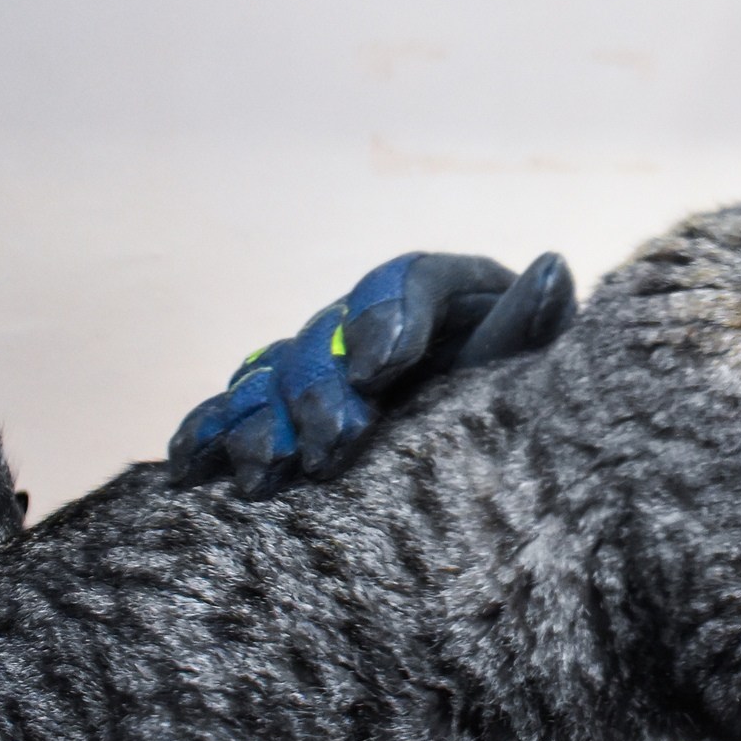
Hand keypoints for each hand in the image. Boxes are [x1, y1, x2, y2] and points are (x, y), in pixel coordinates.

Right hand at [167, 250, 573, 496]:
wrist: (500, 462)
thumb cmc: (521, 402)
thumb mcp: (530, 368)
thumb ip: (530, 325)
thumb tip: (551, 268)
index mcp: (441, 294)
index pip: (407, 283)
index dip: (384, 318)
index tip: (378, 369)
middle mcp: (372, 322)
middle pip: (329, 337)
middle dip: (322, 392)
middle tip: (334, 445)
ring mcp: (323, 364)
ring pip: (276, 375)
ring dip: (264, 421)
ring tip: (267, 472)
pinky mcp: (286, 411)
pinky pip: (236, 411)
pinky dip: (210, 433)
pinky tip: (189, 466)